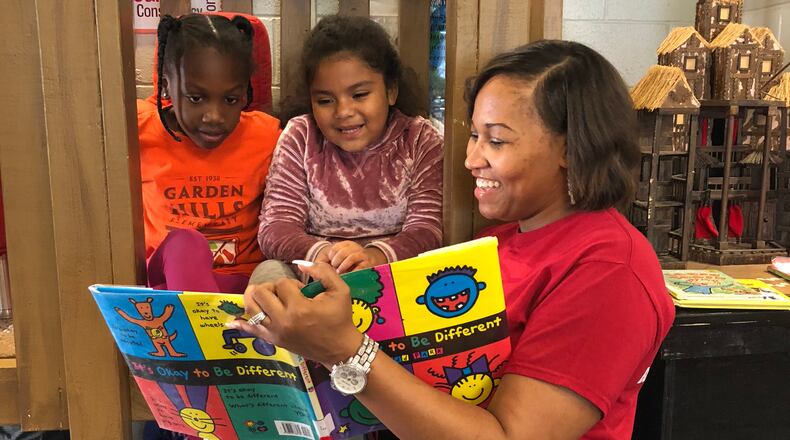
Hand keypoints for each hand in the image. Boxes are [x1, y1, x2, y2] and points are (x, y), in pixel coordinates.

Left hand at [228, 262, 362, 366]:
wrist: (340, 350)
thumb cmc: (341, 318)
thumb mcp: (340, 290)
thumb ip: (323, 271)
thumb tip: (300, 264)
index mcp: (299, 308)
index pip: (282, 284)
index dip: (292, 283)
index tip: (303, 292)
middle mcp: (283, 321)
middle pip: (260, 293)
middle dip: (271, 287)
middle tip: (285, 294)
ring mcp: (275, 332)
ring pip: (251, 308)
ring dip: (256, 298)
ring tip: (268, 298)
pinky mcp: (273, 341)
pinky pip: (251, 330)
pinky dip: (241, 323)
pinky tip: (232, 320)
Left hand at [326, 241, 386, 273]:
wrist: (370, 261)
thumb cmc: (349, 262)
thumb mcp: (337, 258)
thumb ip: (324, 261)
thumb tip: (310, 266)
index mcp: (346, 244)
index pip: (336, 247)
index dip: (332, 255)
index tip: (331, 262)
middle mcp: (355, 247)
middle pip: (343, 252)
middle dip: (337, 261)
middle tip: (335, 268)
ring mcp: (362, 255)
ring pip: (352, 257)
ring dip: (344, 266)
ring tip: (340, 272)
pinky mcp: (368, 264)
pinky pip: (360, 266)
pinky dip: (353, 271)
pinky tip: (349, 275)